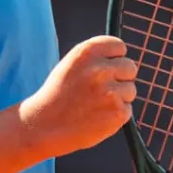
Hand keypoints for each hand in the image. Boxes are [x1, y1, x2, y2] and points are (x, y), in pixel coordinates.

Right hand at [20, 35, 137, 157]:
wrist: (42, 126)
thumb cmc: (59, 95)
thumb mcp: (72, 66)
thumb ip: (97, 59)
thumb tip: (124, 58)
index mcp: (87, 52)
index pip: (119, 46)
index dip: (113, 59)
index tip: (105, 69)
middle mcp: (100, 69)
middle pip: (130, 67)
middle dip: (120, 78)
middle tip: (100, 91)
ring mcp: (110, 91)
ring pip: (130, 90)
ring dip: (118, 98)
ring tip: (94, 106)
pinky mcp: (118, 112)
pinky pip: (127, 109)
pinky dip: (115, 115)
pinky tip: (96, 118)